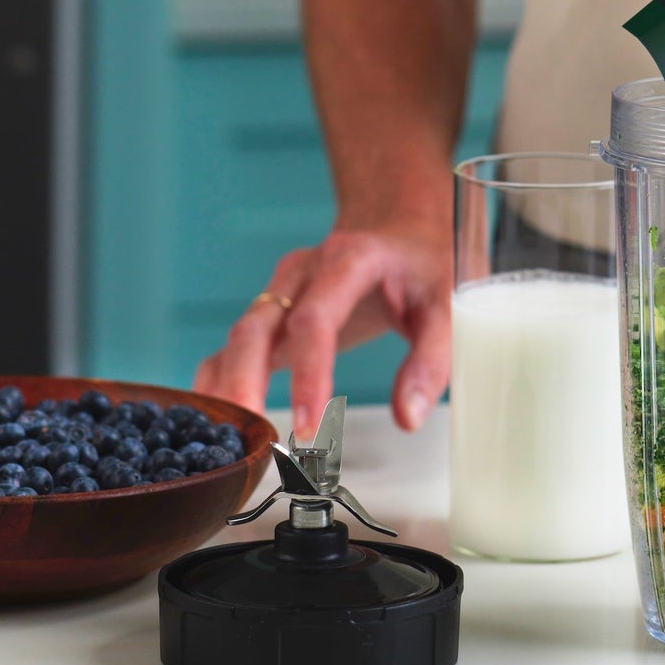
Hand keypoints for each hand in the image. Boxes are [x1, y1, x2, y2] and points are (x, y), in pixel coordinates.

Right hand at [193, 208, 452, 438]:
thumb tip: (407, 417)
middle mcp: (303, 271)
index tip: (309, 424)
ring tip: (231, 440)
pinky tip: (219, 419)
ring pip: (240, 337)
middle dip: (246, 383)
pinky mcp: (273, 312)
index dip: (307, 373)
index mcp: (349, 260)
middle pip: (257, 326)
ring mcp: (281, 290)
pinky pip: (235, 345)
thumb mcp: (446, 302)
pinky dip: (220, 380)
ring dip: (229, 387)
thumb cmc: (422, 262)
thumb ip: (431, 359)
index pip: (316, 319)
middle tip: (252, 438)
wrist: (398, 225)